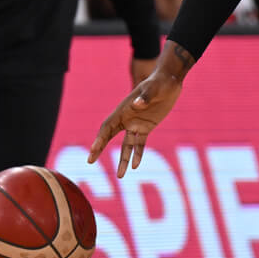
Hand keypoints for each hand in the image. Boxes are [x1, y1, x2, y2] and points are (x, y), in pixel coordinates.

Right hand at [88, 61, 184, 176]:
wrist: (168, 81)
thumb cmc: (159, 82)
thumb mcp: (153, 88)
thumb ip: (145, 96)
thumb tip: (136, 104)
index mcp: (123, 109)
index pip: (107, 127)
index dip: (100, 138)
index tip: (94, 150)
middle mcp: (126, 118)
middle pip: (109, 136)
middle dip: (99, 148)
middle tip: (90, 160)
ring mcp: (136, 124)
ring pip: (126, 145)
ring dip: (123, 159)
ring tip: (120, 176)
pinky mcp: (146, 127)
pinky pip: (140, 144)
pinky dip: (137, 154)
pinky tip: (135, 166)